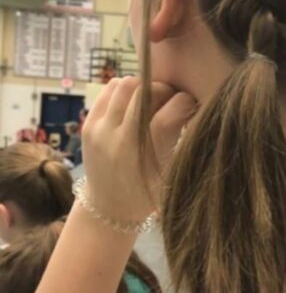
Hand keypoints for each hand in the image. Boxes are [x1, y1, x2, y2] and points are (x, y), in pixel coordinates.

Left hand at [81, 77, 195, 222]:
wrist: (108, 208)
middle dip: (163, 89)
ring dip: (142, 87)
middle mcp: (118, 138)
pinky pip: (109, 90)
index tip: (189, 104)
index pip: (170, 111)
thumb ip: (177, 134)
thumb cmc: (147, 192)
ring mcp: (99, 129)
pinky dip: (124, 91)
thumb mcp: (169, 168)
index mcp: (142, 154)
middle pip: (145, 90)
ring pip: (125, 84)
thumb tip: (189, 100)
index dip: (185, 101)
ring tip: (150, 100)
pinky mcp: (88, 124)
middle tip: (170, 99)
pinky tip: (133, 103)